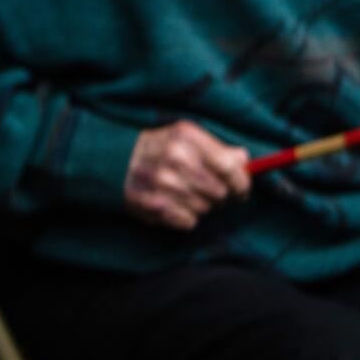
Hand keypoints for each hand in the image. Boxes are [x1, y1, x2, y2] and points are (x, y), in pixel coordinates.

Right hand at [124, 120, 250, 229]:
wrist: (114, 161)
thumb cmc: (158, 148)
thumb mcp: (185, 137)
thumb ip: (217, 148)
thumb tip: (245, 161)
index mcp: (187, 137)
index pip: (230, 167)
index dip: (242, 183)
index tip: (241, 189)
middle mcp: (176, 159)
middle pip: (221, 193)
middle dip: (221, 196)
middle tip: (211, 193)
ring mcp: (164, 184)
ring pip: (206, 209)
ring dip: (201, 206)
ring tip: (185, 195)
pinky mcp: (155, 206)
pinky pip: (189, 222)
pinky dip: (186, 217)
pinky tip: (174, 204)